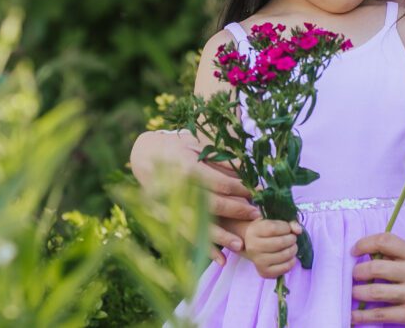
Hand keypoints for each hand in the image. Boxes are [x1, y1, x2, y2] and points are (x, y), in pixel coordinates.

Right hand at [131, 131, 260, 265]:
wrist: (146, 156)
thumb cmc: (178, 147)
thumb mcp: (199, 144)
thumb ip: (222, 157)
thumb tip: (248, 167)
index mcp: (188, 169)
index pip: (219, 183)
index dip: (240, 189)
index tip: (258, 192)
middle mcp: (178, 190)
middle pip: (210, 205)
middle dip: (235, 211)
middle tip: (255, 215)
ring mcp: (171, 207)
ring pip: (198, 226)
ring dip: (220, 236)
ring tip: (240, 245)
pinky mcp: (168, 219)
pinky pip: (188, 237)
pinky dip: (204, 248)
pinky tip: (220, 259)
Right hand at [244, 219, 301, 278]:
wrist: (252, 246)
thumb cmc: (266, 232)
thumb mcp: (274, 222)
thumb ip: (288, 222)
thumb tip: (298, 230)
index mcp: (254, 231)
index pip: (273, 228)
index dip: (286, 227)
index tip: (288, 229)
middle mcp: (253, 247)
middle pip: (279, 243)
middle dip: (291, 239)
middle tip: (293, 238)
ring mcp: (258, 261)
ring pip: (283, 255)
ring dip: (293, 250)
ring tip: (292, 247)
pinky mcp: (264, 272)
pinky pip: (284, 268)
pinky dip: (292, 262)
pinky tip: (290, 257)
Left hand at [350, 233, 404, 325]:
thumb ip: (400, 253)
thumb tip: (371, 255)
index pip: (385, 241)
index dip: (364, 244)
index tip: (355, 251)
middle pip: (375, 268)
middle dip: (357, 272)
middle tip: (354, 275)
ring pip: (374, 292)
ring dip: (357, 292)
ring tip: (354, 292)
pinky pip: (380, 314)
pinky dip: (362, 316)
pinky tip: (353, 315)